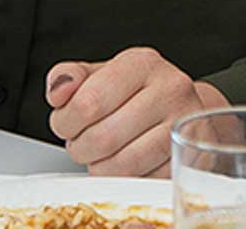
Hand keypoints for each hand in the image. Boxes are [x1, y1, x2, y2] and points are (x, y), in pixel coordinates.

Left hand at [46, 48, 232, 176]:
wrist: (179, 109)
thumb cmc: (135, 93)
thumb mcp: (99, 75)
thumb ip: (68, 78)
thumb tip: (58, 90)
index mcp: (143, 64)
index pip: (89, 102)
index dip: (65, 122)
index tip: (66, 124)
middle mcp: (171, 90)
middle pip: (103, 138)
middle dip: (80, 148)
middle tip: (82, 143)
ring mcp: (183, 126)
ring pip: (123, 165)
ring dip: (99, 167)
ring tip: (100, 154)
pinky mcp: (187, 159)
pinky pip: (142, 182)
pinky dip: (124, 179)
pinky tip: (123, 163)